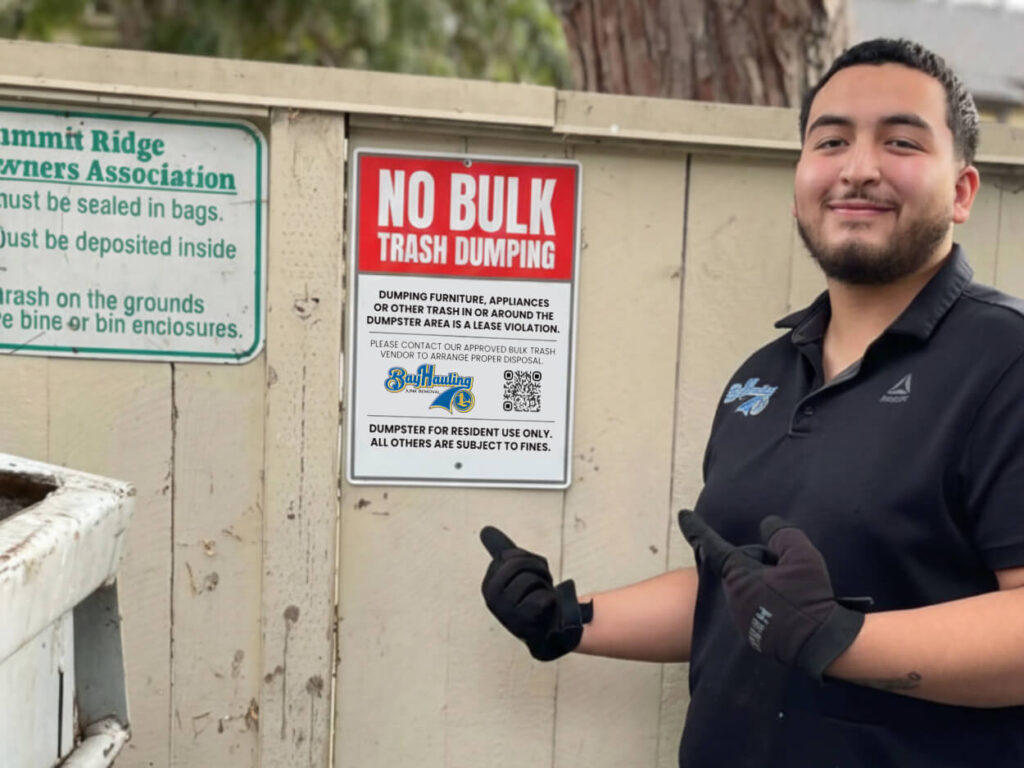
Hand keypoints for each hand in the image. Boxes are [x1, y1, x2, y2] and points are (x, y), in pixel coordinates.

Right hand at [480, 526, 592, 660]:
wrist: (552, 626)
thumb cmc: (534, 595)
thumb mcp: (518, 570)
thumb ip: (503, 551)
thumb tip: (485, 529)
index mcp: (488, 584)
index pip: (508, 555)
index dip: (527, 559)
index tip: (530, 574)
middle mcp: (492, 600)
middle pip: (518, 565)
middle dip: (537, 569)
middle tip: (542, 583)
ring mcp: (506, 613)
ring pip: (531, 580)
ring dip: (545, 585)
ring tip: (543, 596)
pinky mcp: (524, 625)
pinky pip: (542, 598)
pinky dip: (550, 600)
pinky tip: (547, 608)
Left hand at [678, 510, 866, 680]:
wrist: (819, 645)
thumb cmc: (809, 598)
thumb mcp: (802, 556)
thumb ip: (782, 535)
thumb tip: (769, 526)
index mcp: (738, 575)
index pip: (713, 546)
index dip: (697, 529)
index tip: (683, 515)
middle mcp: (732, 597)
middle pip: (742, 566)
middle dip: (762, 563)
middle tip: (788, 573)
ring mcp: (740, 617)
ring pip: (750, 587)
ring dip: (767, 584)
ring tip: (794, 595)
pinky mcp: (752, 634)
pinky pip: (757, 608)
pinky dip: (771, 604)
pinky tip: (791, 611)